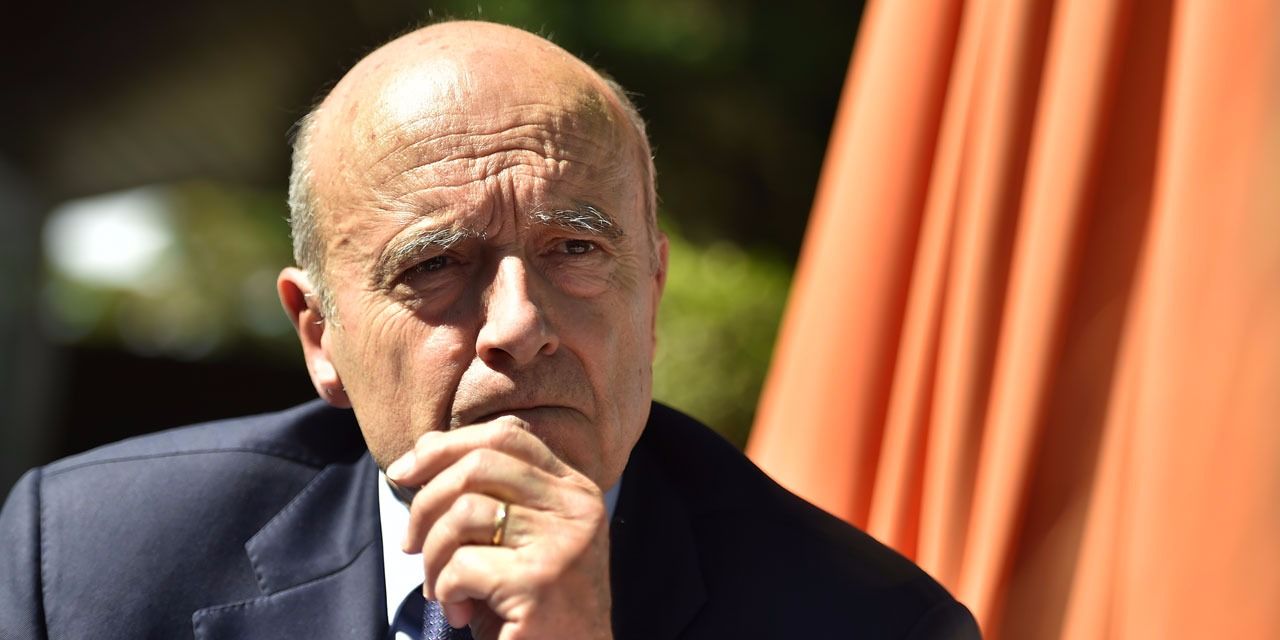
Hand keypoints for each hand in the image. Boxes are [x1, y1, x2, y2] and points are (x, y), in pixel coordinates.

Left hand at [387, 419, 613, 639]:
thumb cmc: (529, 606)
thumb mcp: (515, 540)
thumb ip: (487, 493)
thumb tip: (423, 449)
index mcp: (574, 490)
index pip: (506, 436)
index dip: (446, 445)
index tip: (403, 471)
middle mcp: (576, 508)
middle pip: (480, 465)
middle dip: (426, 502)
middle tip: (410, 544)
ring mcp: (563, 543)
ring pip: (464, 512)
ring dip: (434, 555)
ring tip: (441, 588)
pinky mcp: (539, 582)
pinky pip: (463, 565)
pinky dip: (446, 590)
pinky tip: (459, 611)